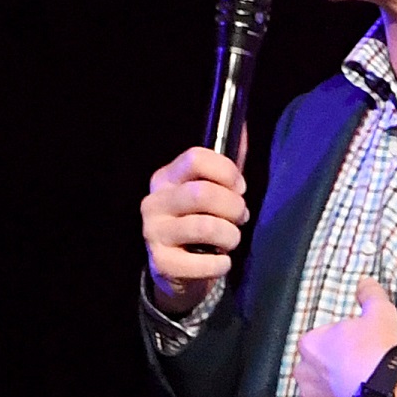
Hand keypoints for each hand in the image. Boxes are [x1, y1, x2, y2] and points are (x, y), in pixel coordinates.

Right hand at [140, 134, 248, 314]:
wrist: (176, 270)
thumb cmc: (198, 222)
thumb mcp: (209, 190)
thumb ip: (225, 163)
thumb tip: (243, 126)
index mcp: (165, 178)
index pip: (195, 159)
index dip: (226, 171)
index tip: (239, 187)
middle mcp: (154, 202)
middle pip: (203, 193)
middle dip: (233, 206)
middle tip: (240, 217)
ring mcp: (154, 233)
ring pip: (206, 227)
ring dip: (230, 235)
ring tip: (231, 239)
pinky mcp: (161, 263)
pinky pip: (202, 263)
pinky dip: (221, 264)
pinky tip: (221, 262)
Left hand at [294, 277, 396, 396]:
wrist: (389, 394)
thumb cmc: (380, 350)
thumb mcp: (381, 314)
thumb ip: (370, 295)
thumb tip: (365, 281)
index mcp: (310, 344)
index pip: (320, 342)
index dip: (340, 346)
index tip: (359, 351)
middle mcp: (301, 371)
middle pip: (316, 369)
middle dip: (332, 371)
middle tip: (359, 374)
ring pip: (318, 394)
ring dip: (332, 394)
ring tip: (358, 395)